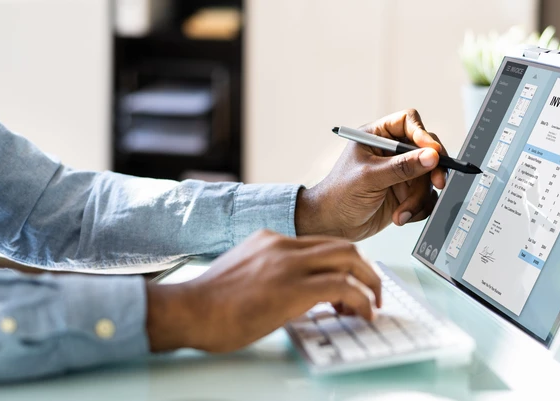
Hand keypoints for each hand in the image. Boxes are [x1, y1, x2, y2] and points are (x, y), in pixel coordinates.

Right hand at [145, 230, 380, 352]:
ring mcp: (288, 264)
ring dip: (369, 283)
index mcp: (270, 241)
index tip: (349, 286)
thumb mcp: (243, 276)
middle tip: (371, 294)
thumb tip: (291, 296)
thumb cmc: (207, 305)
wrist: (188, 311)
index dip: (343, 265)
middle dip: (365, 270)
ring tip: (371, 307)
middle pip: (343, 245)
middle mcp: (282, 245)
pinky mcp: (293, 288)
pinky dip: (361, 301)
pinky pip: (342, 287)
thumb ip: (269, 276)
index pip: (321, 243)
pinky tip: (362, 315)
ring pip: (349, 259)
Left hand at [296, 109, 448, 240]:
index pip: (408, 122)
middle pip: (426, 150)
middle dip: (432, 170)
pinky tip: (402, 217)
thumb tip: (431, 156)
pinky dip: (419, 209)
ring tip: (402, 214)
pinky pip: (426, 196)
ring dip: (418, 198)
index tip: (434, 152)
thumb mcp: (370, 178)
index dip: (423, 134)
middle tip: (437, 183)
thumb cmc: (339, 195)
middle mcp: (392, 152)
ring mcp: (401, 173)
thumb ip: (401, 167)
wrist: (332, 225)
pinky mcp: (405, 193)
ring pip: (428, 178)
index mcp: (377, 136)